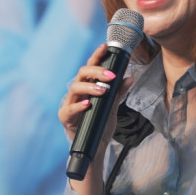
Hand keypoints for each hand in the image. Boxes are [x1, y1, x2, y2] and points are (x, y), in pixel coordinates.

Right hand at [59, 43, 133, 194]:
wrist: (94, 148)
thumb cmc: (99, 124)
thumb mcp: (112, 107)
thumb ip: (119, 93)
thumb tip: (130, 77)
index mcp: (86, 86)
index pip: (90, 67)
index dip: (97, 56)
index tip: (105, 46)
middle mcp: (76, 92)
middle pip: (81, 73)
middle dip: (97, 72)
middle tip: (111, 75)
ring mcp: (69, 104)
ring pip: (75, 88)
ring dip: (91, 87)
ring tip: (103, 90)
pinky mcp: (65, 117)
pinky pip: (70, 109)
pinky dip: (79, 106)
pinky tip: (88, 104)